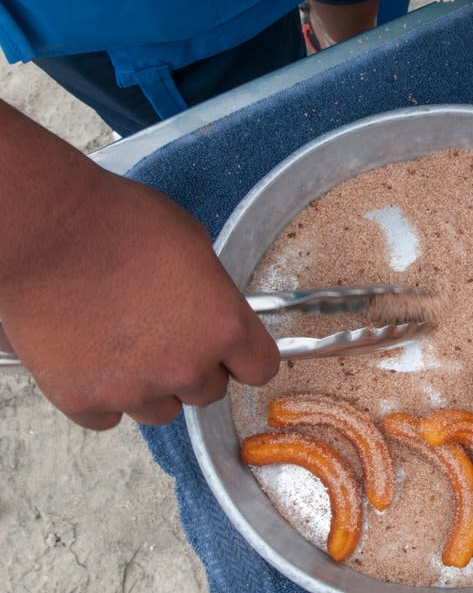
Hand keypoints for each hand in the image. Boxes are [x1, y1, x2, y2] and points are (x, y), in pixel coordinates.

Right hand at [0, 105, 278, 428]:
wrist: (46, 231)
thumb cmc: (115, 223)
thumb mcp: (193, 244)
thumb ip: (212, 292)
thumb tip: (211, 309)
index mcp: (223, 326)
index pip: (260, 368)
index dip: (246, 358)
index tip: (235, 354)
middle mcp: (186, 366)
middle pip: (209, 391)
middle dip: (194, 367)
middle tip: (165, 335)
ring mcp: (134, 389)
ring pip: (161, 410)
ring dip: (151, 386)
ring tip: (126, 345)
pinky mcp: (84, 400)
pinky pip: (107, 416)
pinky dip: (102, 395)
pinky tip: (92, 358)